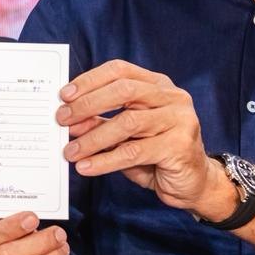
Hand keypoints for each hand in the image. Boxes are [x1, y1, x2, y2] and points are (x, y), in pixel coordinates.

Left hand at [57, 60, 233, 218]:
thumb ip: (101, 122)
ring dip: (93, 138)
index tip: (64, 95)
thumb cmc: (156, 153)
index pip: (120, 70)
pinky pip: (134, 152)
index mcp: (158, 84)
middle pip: (124, 90)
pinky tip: (86, 167)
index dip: (90, 80)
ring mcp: (180, 119)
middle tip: (61, 120)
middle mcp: (172, 96)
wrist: (192, 183)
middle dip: (88, 104)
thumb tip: (70, 121)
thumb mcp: (125, 135)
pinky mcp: (180, 146)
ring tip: (70, 151)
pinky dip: (105, 160)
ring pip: (128, 122)